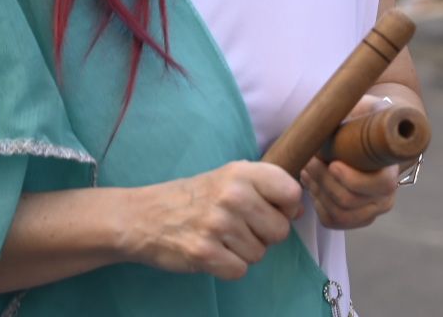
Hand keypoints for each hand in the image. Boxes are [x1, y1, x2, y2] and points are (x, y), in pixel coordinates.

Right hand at [125, 161, 301, 279]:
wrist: (143, 216)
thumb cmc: (194, 197)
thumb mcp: (230, 178)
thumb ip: (266, 189)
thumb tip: (299, 210)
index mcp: (243, 172)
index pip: (291, 193)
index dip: (287, 208)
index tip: (271, 210)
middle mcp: (233, 196)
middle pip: (280, 230)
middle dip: (264, 235)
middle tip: (241, 228)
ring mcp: (217, 225)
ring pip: (260, 253)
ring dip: (244, 252)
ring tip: (223, 239)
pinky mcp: (203, 253)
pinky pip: (239, 270)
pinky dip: (229, 267)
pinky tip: (214, 253)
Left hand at [301, 95, 399, 228]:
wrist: (367, 135)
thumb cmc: (364, 119)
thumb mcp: (363, 107)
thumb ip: (359, 108)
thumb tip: (345, 109)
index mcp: (393, 169)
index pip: (380, 185)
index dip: (353, 179)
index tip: (332, 162)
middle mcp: (386, 196)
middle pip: (350, 201)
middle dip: (324, 181)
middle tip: (309, 160)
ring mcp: (370, 210)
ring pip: (338, 213)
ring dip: (318, 191)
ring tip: (308, 168)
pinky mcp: (353, 218)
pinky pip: (331, 221)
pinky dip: (317, 204)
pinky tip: (313, 183)